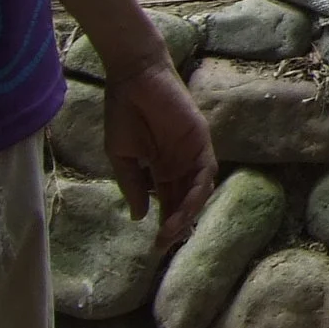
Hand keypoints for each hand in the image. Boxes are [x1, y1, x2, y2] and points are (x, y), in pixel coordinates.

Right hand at [101, 62, 216, 250]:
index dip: (165, 224)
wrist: (133, 80)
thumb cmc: (123, 114)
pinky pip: (206, 171)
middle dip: (177, 225)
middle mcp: (180, 164)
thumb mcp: (122, 156)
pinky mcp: (201, 141)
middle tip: (164, 244)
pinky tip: (185, 208)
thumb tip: (139, 217)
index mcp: (161, 169)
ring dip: (187, 212)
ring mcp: (192, 153)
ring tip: (172, 231)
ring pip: (198, 190)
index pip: (169, 202)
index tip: (155, 247)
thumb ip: (134, 185)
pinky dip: (198, 191)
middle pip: (185, 201)